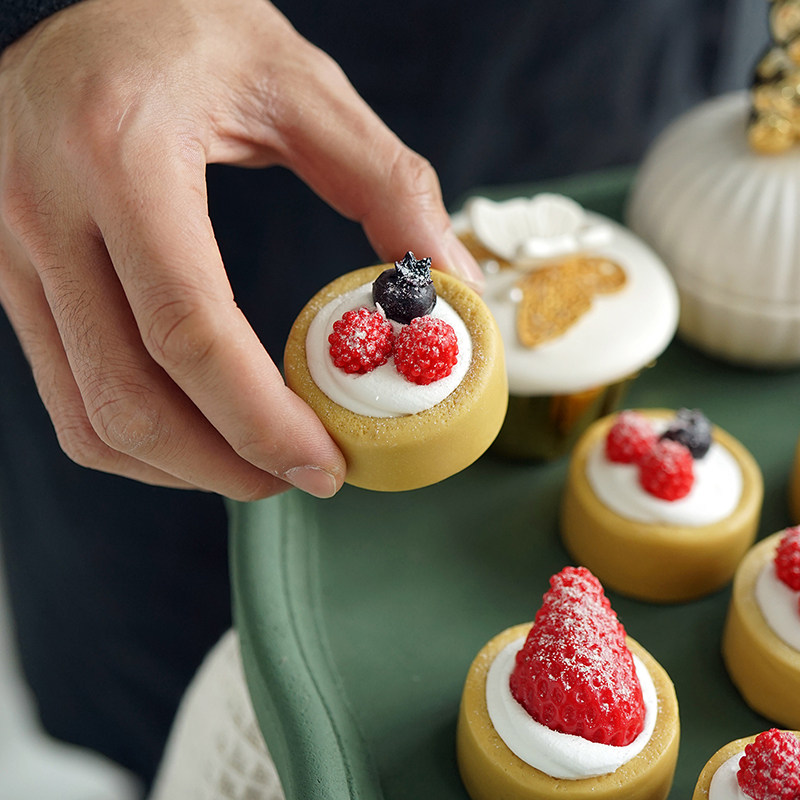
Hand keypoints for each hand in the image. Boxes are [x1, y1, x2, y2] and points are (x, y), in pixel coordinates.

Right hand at [0, 0, 481, 499]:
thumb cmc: (182, 25)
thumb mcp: (297, 83)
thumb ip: (385, 181)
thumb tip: (449, 277)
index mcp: (120, 155)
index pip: (189, 329)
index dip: (261, 420)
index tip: (325, 463)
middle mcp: (45, 211)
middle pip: (129, 398)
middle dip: (225, 465)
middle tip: (300, 476)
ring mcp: (13, 252)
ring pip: (88, 415)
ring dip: (180, 468)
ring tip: (255, 465)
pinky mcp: (12, 276)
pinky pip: (64, 394)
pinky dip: (133, 440)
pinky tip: (194, 434)